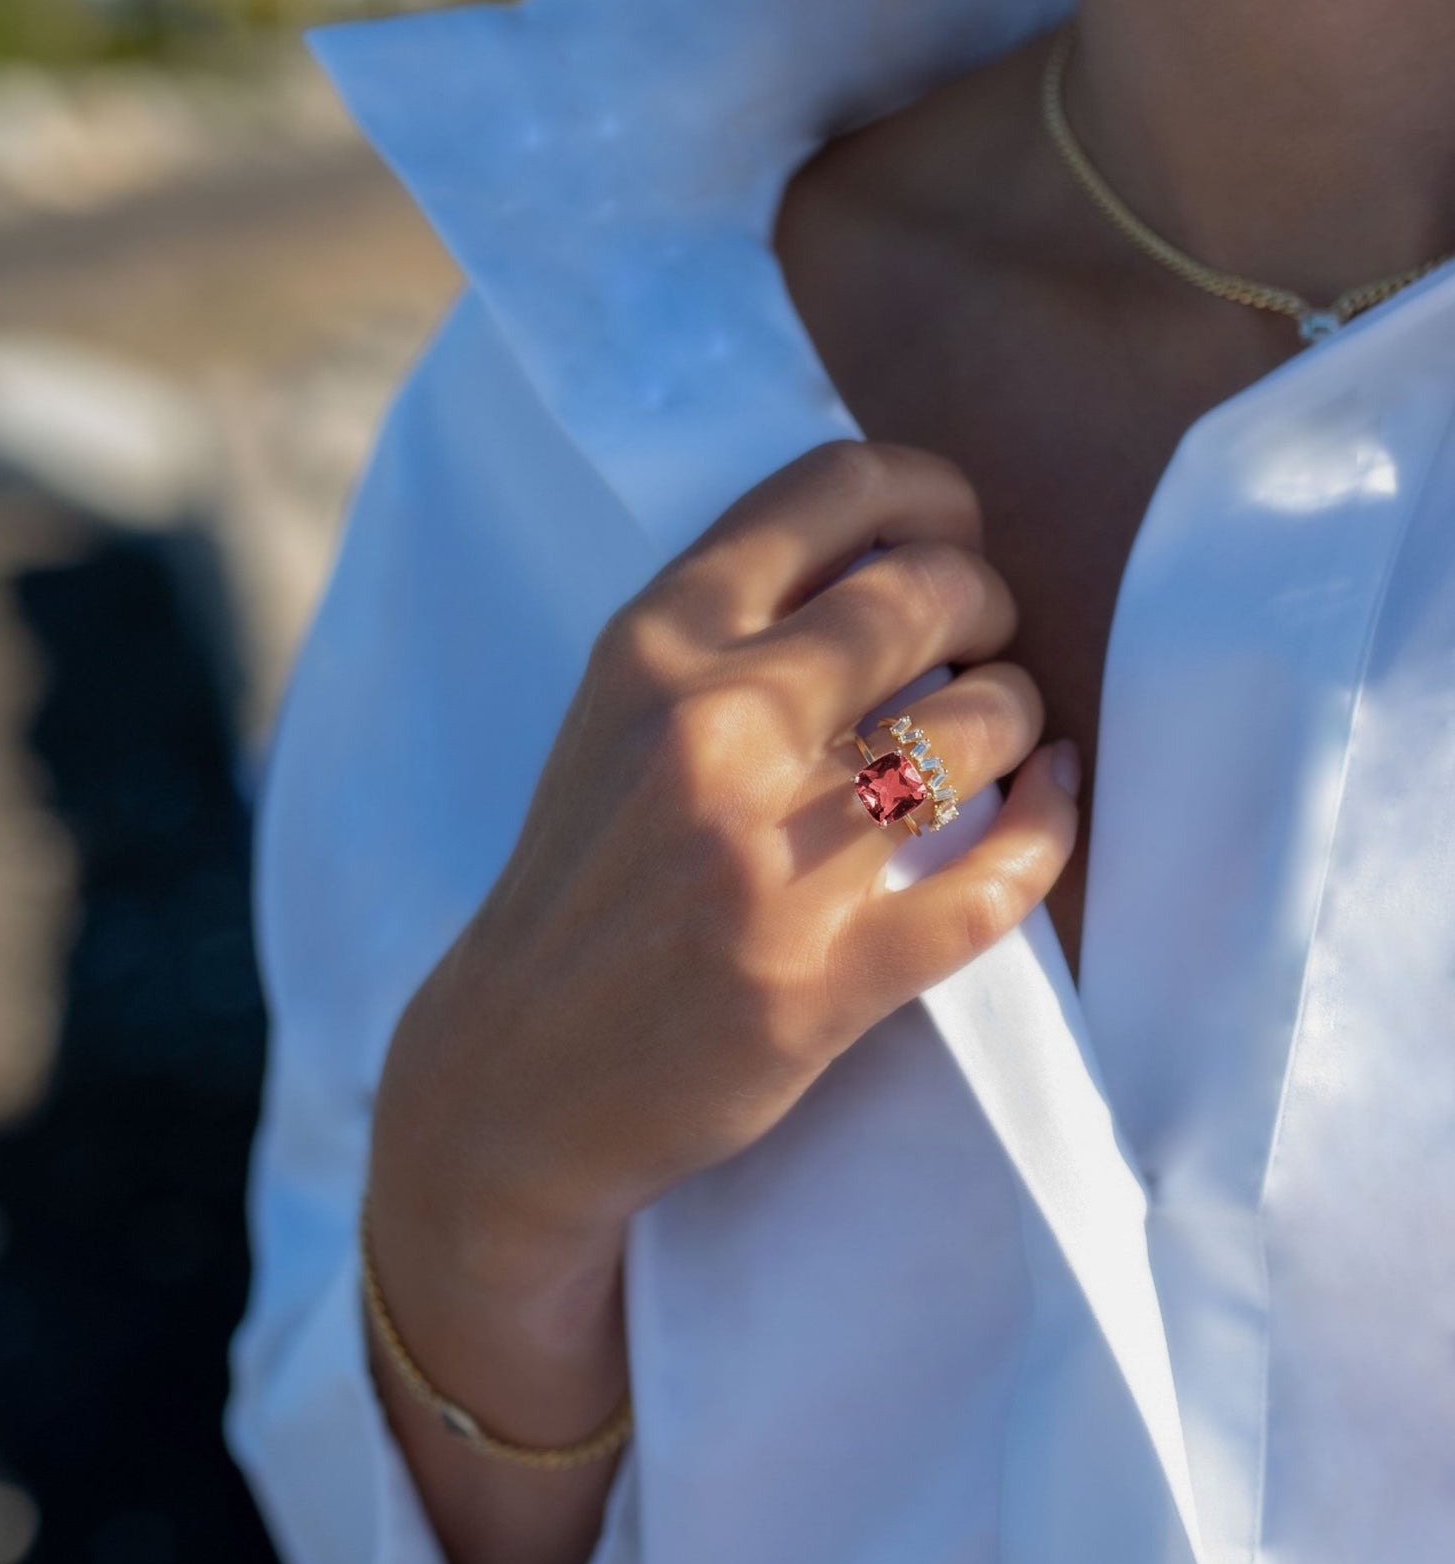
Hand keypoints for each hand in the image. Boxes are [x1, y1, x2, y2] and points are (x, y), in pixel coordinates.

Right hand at [371, 440, 1079, 1295]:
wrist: (514, 1074)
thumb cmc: (578, 884)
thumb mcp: (611, 718)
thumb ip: (726, 630)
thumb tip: (892, 553)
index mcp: (655, 648)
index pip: (834, 489)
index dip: (931, 493)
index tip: (952, 534)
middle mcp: (716, 730)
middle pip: (932, 593)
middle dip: (988, 604)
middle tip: (981, 645)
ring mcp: (775, 857)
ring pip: (984, 724)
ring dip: (1017, 719)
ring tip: (998, 739)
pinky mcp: (829, 978)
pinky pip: (1001, 879)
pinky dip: (1050, 827)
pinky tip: (1051, 801)